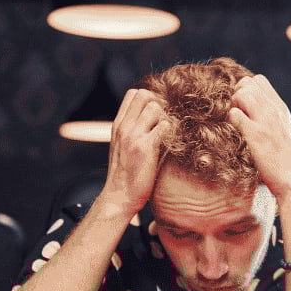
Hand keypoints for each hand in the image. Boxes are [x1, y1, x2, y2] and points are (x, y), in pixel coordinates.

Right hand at [99, 88, 169, 216]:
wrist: (119, 196)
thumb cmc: (125, 174)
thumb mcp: (122, 146)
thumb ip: (132, 130)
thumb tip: (149, 119)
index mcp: (118, 125)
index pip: (134, 93)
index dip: (149, 99)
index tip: (157, 115)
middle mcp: (124, 126)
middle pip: (145, 94)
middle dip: (159, 104)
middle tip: (164, 124)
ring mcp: (134, 136)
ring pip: (156, 107)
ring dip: (166, 118)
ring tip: (167, 136)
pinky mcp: (146, 147)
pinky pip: (165, 126)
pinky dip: (172, 132)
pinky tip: (171, 145)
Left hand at [227, 75, 290, 199]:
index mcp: (282, 110)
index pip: (259, 81)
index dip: (247, 90)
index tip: (245, 108)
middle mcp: (275, 111)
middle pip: (247, 83)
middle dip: (237, 96)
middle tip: (238, 115)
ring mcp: (265, 121)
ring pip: (241, 94)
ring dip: (233, 106)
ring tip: (236, 123)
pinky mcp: (255, 135)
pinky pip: (234, 114)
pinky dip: (230, 122)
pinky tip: (236, 134)